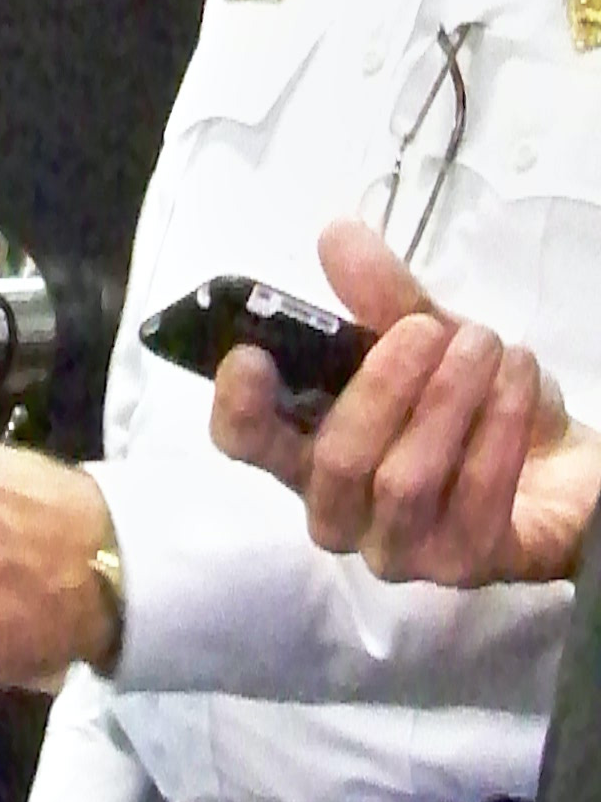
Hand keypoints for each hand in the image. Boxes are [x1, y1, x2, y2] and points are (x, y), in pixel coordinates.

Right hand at [210, 218, 596, 585]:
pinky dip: (497, 427)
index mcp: (306, 453)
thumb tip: (339, 236)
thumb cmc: (470, 401)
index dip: (239, 406)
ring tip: (487, 344)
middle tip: (433, 329)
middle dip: (384, 385)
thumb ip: (380, 295)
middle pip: (334, 460)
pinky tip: (517, 380)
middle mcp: (338, 511)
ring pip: (403, 479)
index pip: (246, 444)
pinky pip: (473, 497)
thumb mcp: (426, 335)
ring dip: (449, 400)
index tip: (252, 355)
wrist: (562, 462)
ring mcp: (397, 549)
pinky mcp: (463, 566)